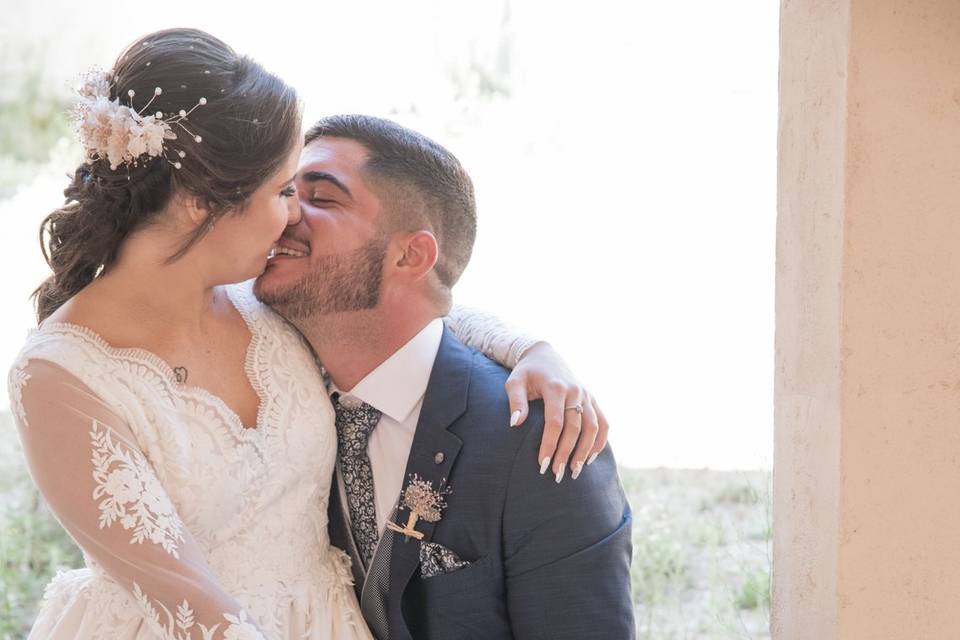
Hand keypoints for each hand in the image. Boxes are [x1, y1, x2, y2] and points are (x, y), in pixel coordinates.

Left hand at [504, 342, 608, 481]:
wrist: (545, 355)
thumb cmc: (526, 372)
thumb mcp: (514, 381)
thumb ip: (515, 401)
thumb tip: (515, 424)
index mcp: (555, 387)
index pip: (555, 422)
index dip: (550, 444)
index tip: (543, 464)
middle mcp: (575, 391)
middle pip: (575, 428)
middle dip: (567, 453)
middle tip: (557, 474)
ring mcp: (586, 395)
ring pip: (593, 427)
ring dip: (585, 451)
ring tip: (575, 471)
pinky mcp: (592, 399)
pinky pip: (603, 422)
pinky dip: (600, 441)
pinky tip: (590, 458)